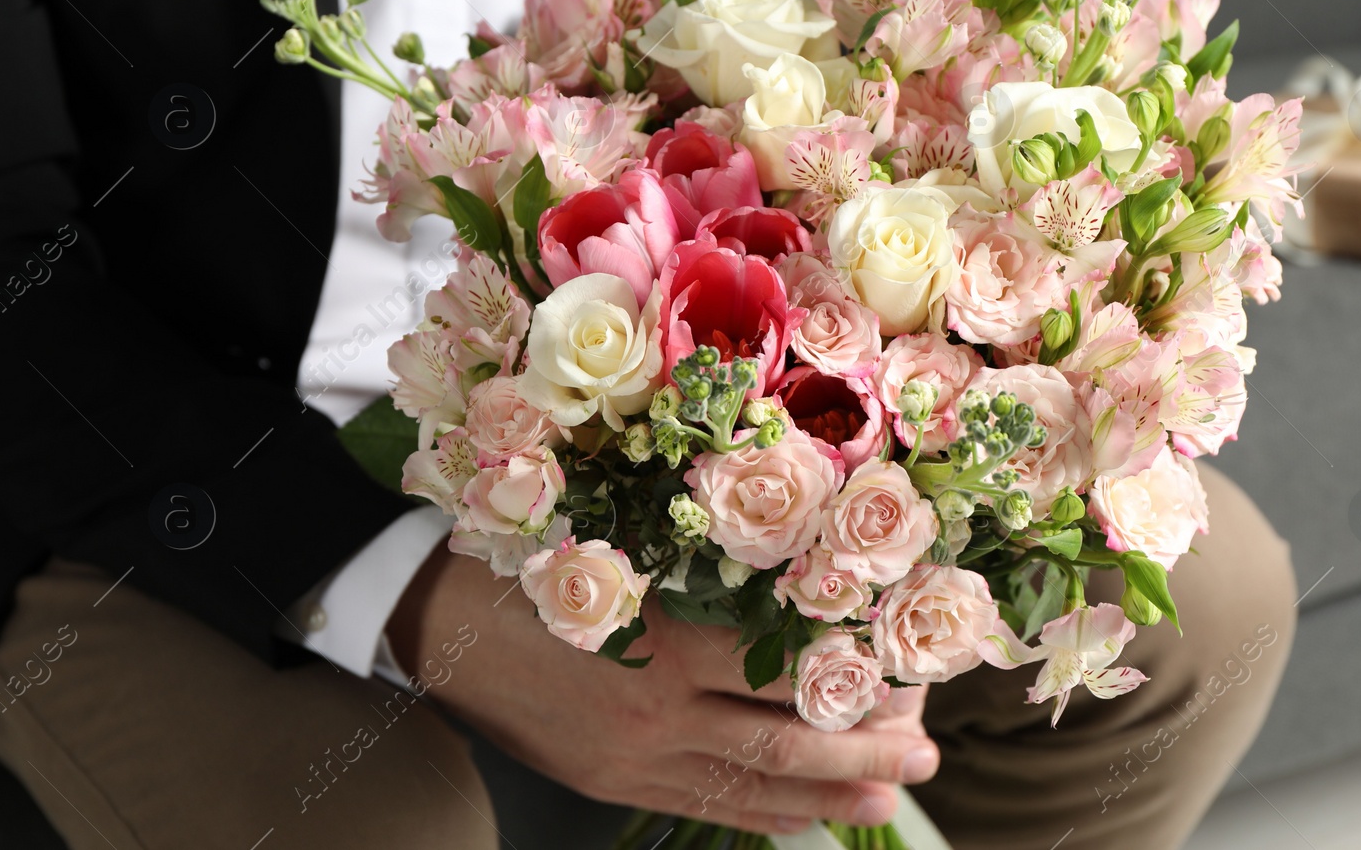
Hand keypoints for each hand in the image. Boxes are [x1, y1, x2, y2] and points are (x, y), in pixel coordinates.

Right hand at [388, 546, 940, 835]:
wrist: (430, 615)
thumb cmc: (529, 558)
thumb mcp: (616, 544)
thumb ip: (700, 571)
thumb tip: (795, 573)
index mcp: (663, 636)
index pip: (785, 665)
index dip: (855, 673)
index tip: (910, 671)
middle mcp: (656, 708)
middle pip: (783, 737)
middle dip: (864, 749)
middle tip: (929, 753)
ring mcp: (632, 754)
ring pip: (750, 784)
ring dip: (826, 793)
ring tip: (889, 796)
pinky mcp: (608, 780)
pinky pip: (700, 805)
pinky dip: (756, 814)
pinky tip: (799, 817)